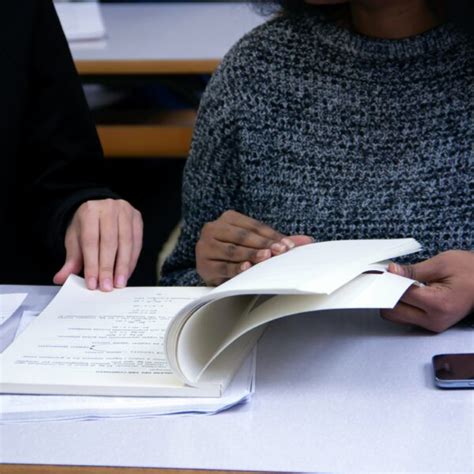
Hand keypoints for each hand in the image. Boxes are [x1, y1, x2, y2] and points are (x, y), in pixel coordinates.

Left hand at [53, 199, 142, 290]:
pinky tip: (126, 273)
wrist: (101, 211)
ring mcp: (126, 212)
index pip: (90, 241)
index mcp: (90, 210)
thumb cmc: (88, 227)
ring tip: (119, 283)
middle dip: (108, 267)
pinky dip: (132, 261)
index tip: (93, 283)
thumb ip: (71, 260)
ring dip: (123, 266)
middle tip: (107, 287)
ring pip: (126, 243)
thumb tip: (60, 278)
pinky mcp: (137, 219)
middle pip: (109, 242)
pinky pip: (137, 243)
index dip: (92, 264)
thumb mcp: (76, 240)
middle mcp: (109, 208)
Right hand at [196, 210, 312, 285]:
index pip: (253, 226)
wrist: (211, 265)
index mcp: (228, 218)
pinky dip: (235, 268)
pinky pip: (222, 267)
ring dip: (251, 255)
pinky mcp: (203, 264)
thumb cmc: (236, 251)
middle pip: (243, 236)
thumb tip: (308, 241)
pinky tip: (246, 268)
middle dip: (264, 244)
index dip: (272, 235)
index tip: (288, 245)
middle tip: (280, 251)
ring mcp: (205, 246)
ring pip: (232, 250)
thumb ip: (278, 241)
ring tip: (266, 257)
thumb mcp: (255, 243)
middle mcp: (213, 228)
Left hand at [381, 250, 473, 331]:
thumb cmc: (469, 270)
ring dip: (393, 301)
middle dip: (387, 294)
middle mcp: (434, 320)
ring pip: (396, 317)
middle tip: (389, 278)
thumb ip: (413, 270)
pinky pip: (406, 317)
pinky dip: (401, 305)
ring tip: (399, 285)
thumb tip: (391, 271)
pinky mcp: (431, 325)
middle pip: (392, 312)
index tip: (383, 272)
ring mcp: (433, 325)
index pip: (400, 295)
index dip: (388, 282)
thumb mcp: (441, 263)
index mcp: (437, 304)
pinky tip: (406, 292)